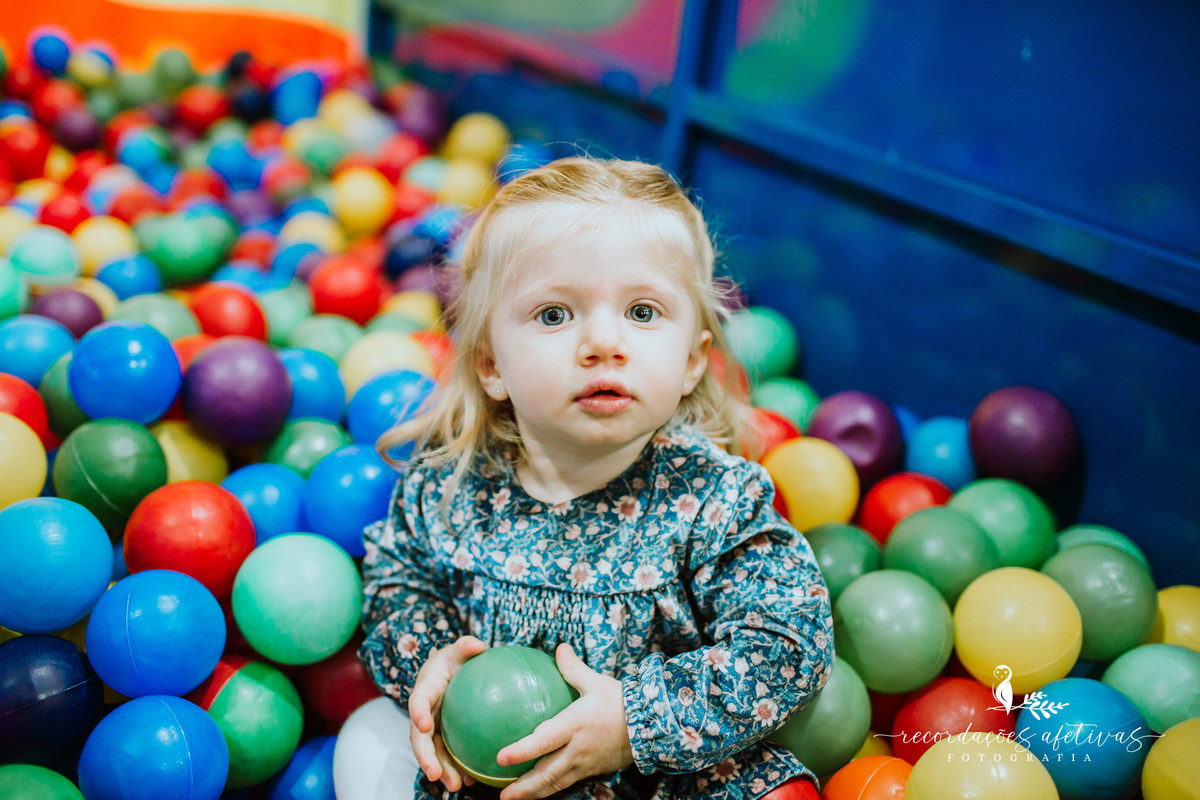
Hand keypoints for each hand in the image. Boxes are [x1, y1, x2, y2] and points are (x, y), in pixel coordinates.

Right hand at [408, 635, 487, 790]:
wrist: (450, 671)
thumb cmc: (454, 659)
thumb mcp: (459, 649)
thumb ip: (466, 646)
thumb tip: (477, 645)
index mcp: (425, 688)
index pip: (418, 700)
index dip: (418, 712)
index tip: (423, 724)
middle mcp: (424, 711)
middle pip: (419, 737)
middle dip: (425, 756)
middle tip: (435, 774)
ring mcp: (432, 726)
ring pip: (432, 751)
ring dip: (440, 770)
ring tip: (454, 786)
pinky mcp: (442, 736)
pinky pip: (446, 754)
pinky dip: (454, 768)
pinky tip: (468, 780)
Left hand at [496, 644, 634, 799]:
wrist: (652, 725)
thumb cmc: (622, 701)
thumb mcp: (596, 682)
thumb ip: (573, 668)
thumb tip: (559, 648)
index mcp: (575, 725)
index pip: (544, 741)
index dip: (521, 750)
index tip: (500, 758)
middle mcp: (577, 749)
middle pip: (546, 773)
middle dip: (522, 787)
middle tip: (500, 796)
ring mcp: (585, 763)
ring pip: (555, 784)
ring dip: (533, 794)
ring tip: (511, 799)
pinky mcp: (591, 771)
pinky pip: (566, 783)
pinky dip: (549, 790)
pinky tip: (537, 792)